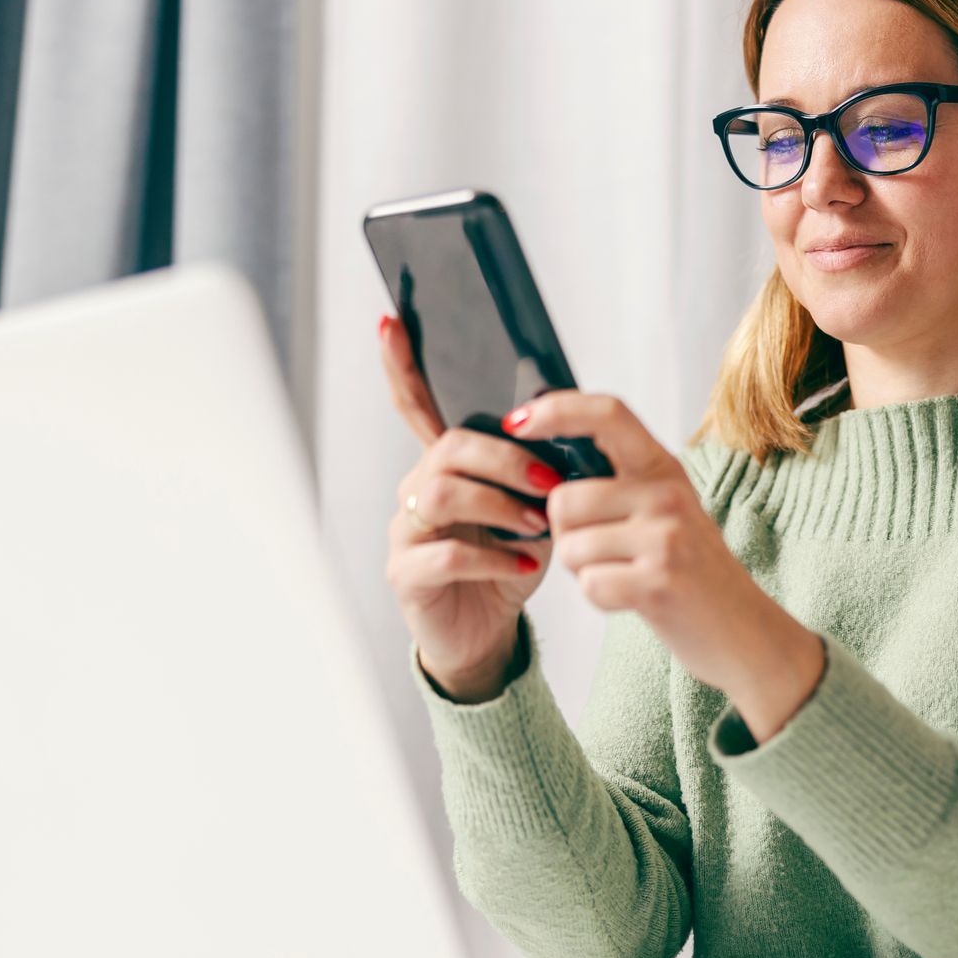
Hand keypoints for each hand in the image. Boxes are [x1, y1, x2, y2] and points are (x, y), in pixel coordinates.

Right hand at [378, 314, 560, 701]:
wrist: (489, 634)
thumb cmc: (510, 563)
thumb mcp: (533, 509)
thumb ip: (539, 469)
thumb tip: (567, 426)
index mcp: (445, 465)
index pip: (416, 406)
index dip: (401, 365)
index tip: (391, 323)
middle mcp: (415, 489)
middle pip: (447, 448)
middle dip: (504, 458)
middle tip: (550, 484)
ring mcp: (405, 531)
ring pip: (440, 493)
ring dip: (499, 504)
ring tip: (540, 525)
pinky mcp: (407, 575)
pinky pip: (445, 554)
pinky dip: (494, 558)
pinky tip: (525, 565)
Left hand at [501, 391, 824, 739]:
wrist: (744, 632)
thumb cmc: (690, 571)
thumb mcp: (665, 509)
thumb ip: (619, 481)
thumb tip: (543, 462)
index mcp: (664, 467)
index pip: (607, 413)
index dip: (556, 410)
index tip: (517, 421)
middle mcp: (666, 494)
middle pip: (564, 499)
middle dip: (564, 534)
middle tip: (602, 551)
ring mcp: (665, 538)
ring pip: (570, 547)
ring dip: (583, 571)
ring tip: (624, 574)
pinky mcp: (658, 583)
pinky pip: (589, 585)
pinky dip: (600, 599)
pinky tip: (632, 598)